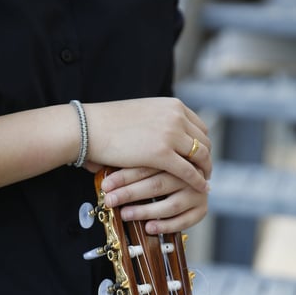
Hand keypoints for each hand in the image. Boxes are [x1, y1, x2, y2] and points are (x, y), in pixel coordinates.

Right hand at [84, 97, 210, 191]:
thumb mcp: (141, 114)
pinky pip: (188, 171)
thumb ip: (157, 122)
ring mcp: (171, 135)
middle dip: (206, 158)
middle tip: (205, 171)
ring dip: (204, 170)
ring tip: (203, 182)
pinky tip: (200, 188)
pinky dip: (197, 181)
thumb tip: (160, 135)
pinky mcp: (162, 154)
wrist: (89, 128)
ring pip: (200, 157)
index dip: (202, 144)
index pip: (198, 127)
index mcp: (172, 105)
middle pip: (204, 141)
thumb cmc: (107, 123)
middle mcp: (176, 117)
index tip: (200, 156)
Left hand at [100, 167, 208, 233]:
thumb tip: (90, 164)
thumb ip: (126, 161)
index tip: (105, 186)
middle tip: (110, 200)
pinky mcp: (201, 209)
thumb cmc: (159, 167)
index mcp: (175, 157)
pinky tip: (149, 227)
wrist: (193, 172)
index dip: (124, 177)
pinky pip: (183, 221)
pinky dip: (165, 225)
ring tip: (125, 214)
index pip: (147, 166)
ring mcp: (196, 192)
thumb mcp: (145, 156)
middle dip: (130, 194)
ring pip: (170, 205)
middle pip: (157, 184)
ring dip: (145, 211)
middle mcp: (188, 174)